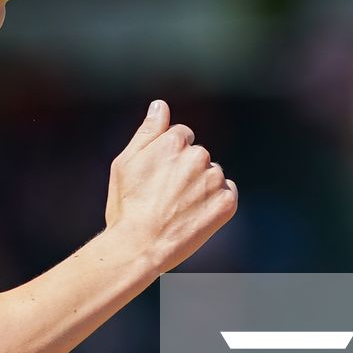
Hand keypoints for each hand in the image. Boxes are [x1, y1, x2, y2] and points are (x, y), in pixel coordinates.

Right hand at [104, 100, 237, 272]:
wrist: (139, 247)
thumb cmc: (126, 206)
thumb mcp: (125, 163)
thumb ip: (147, 132)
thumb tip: (160, 105)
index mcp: (174, 141)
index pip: (182, 136)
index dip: (168, 158)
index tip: (157, 178)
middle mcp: (198, 156)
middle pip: (198, 156)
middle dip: (186, 171)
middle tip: (164, 197)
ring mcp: (214, 180)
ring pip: (212, 175)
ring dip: (201, 187)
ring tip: (179, 209)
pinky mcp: (227, 203)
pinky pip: (227, 194)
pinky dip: (215, 203)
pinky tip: (195, 216)